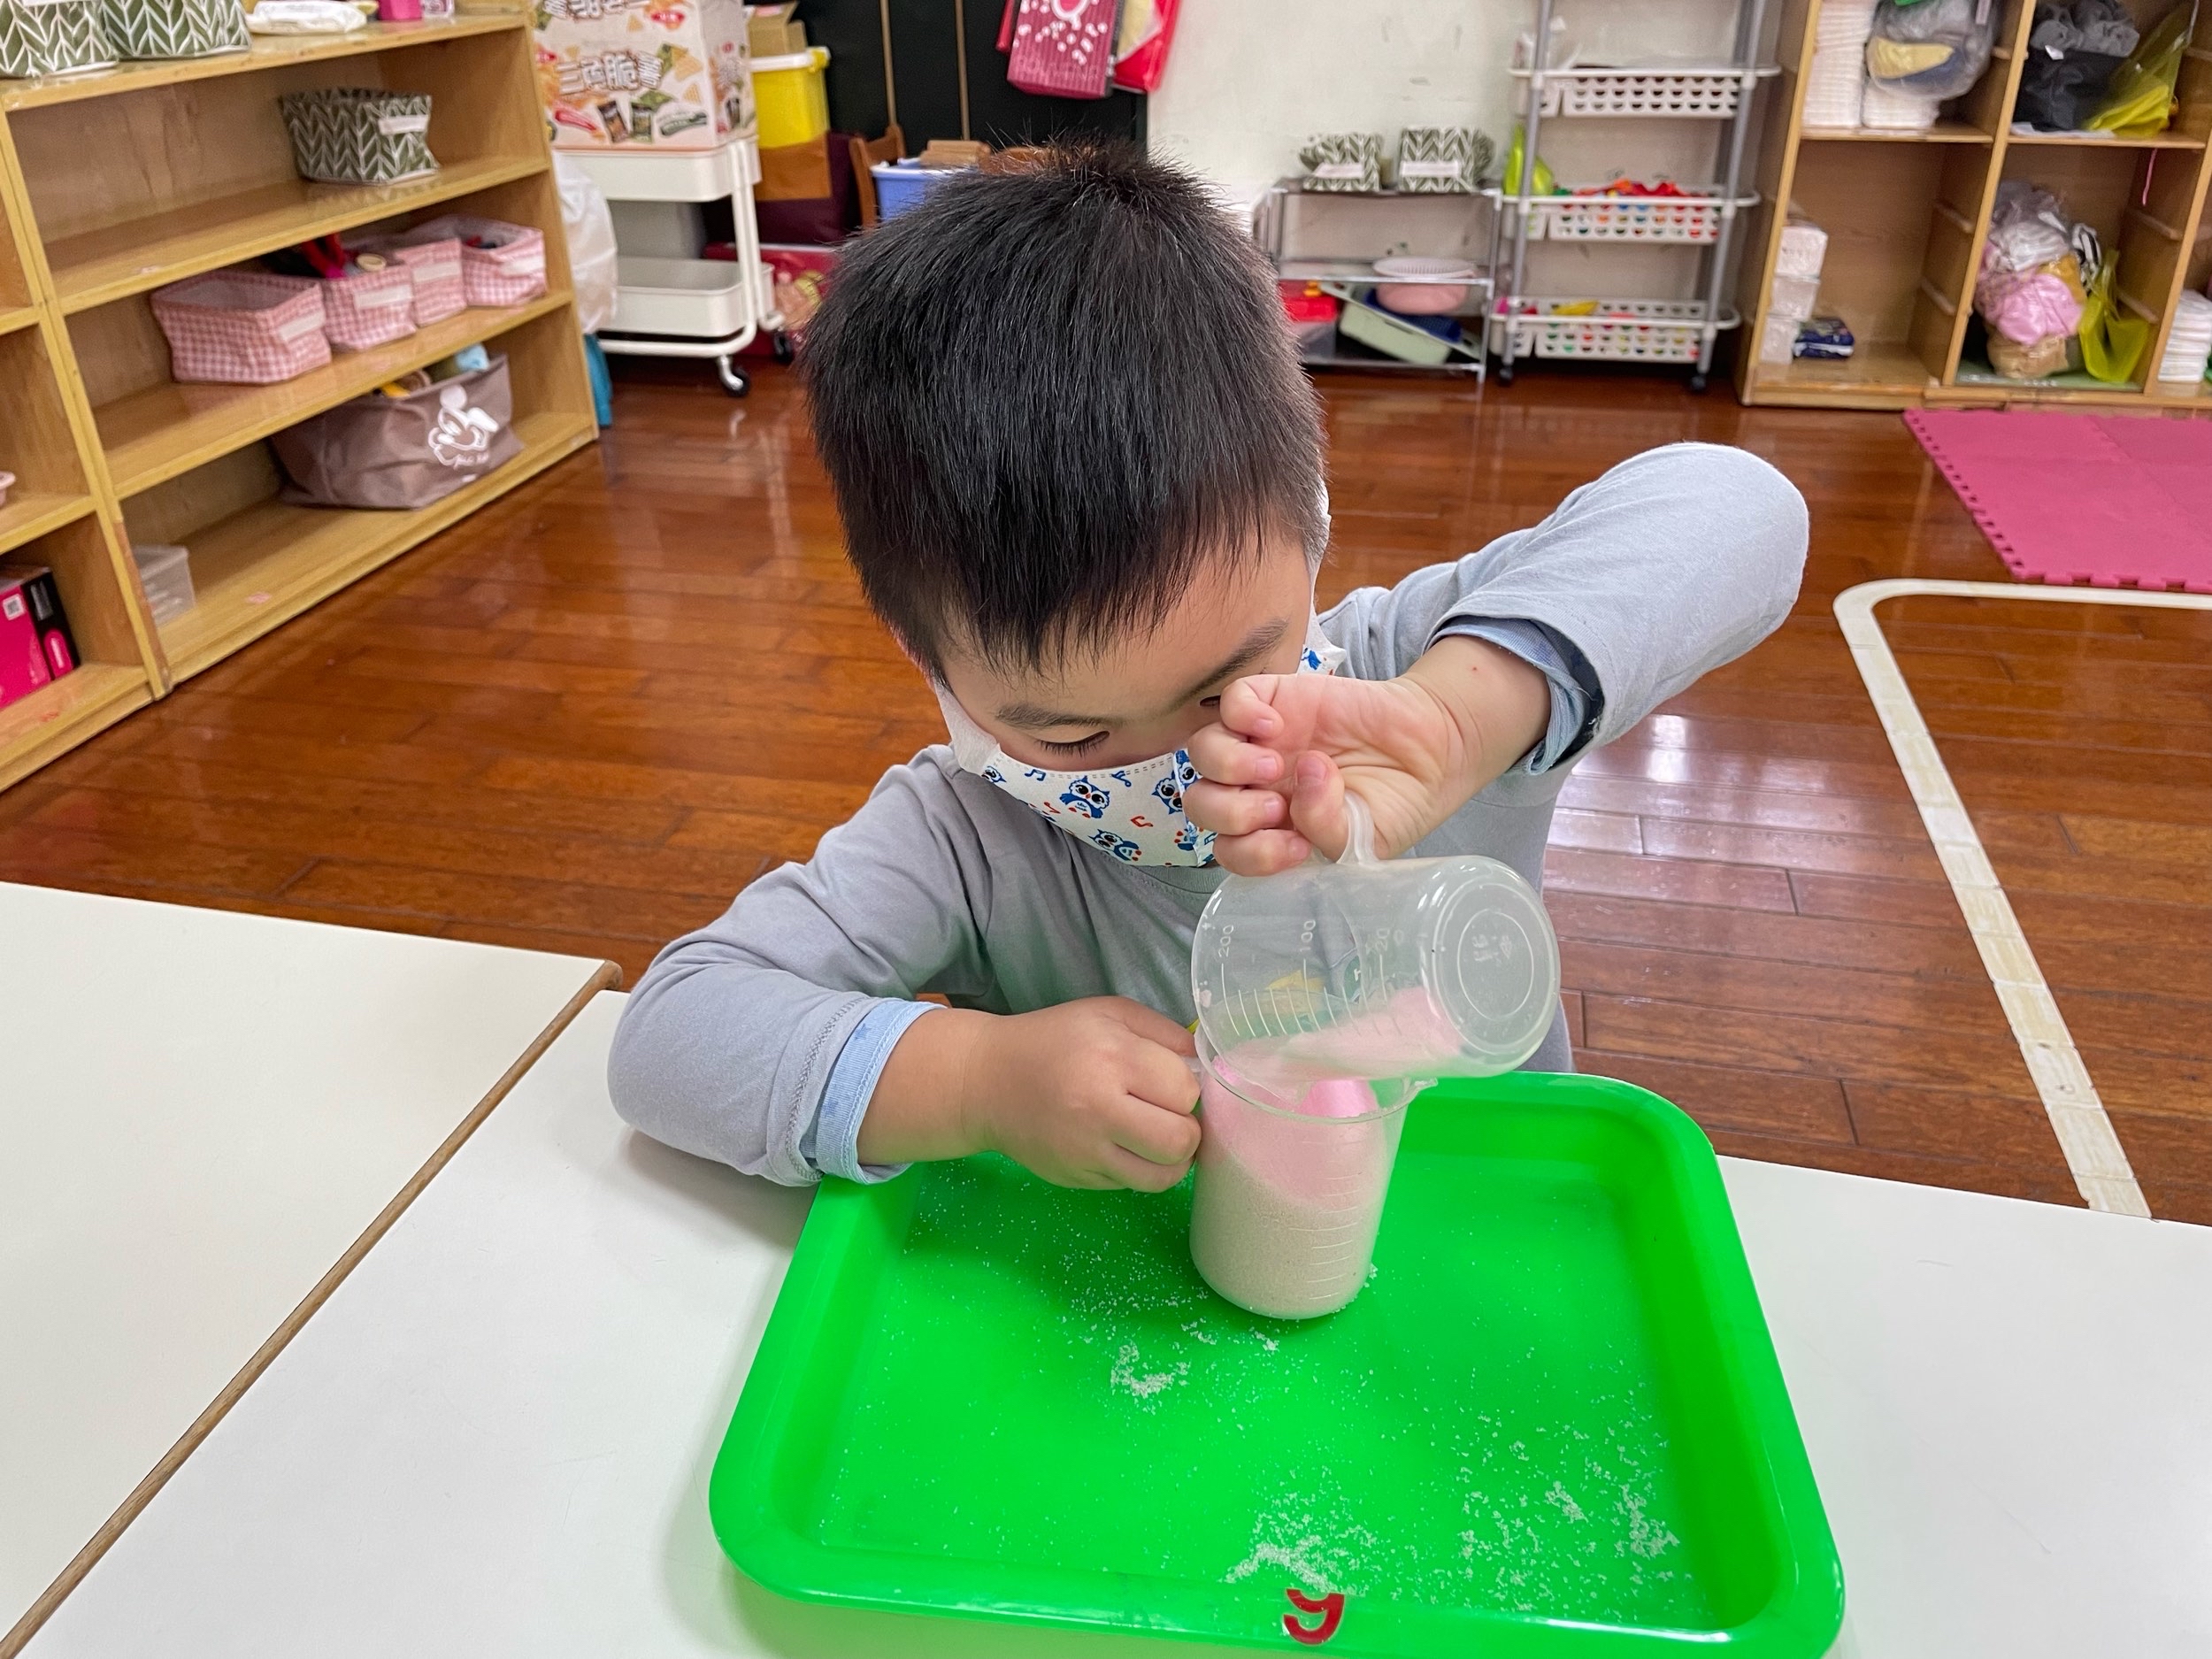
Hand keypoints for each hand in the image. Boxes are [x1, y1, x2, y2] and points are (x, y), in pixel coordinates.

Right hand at [862, 998, 1200, 1190]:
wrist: (986, 1081)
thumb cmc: (1054, 1040)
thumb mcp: (1109, 1014)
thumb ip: (1165, 1034)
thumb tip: (1208, 1066)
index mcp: (1111, 1058)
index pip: (1184, 1089)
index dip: (1187, 1086)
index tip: (1170, 1081)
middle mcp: (1098, 1109)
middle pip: (1181, 1140)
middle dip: (1188, 1128)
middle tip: (1172, 1115)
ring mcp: (1086, 1152)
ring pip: (1162, 1176)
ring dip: (1173, 1159)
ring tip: (1159, 1137)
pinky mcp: (1077, 1179)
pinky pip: (1132, 1185)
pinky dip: (1140, 1169)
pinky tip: (1126, 1145)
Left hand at [1184, 637, 1551, 875]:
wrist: (1432, 748)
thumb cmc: (1396, 800)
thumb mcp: (1366, 837)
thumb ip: (1326, 828)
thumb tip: (1302, 780)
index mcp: (1273, 831)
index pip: (1229, 848)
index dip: (1248, 853)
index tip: (1296, 846)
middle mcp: (1258, 788)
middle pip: (1202, 802)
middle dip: (1229, 812)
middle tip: (1275, 806)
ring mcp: (1261, 743)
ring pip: (1203, 751)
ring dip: (1229, 764)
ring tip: (1276, 766)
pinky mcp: (1275, 699)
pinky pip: (1231, 700)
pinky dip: (1242, 713)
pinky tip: (1275, 726)